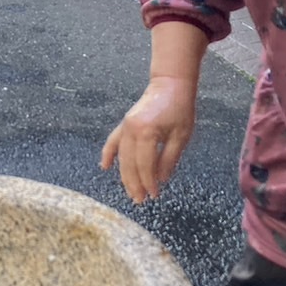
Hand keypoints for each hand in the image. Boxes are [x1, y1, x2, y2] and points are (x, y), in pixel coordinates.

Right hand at [100, 76, 196, 202]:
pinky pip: (113, 141)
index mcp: (146, 132)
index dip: (149, 182)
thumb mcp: (181, 135)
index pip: (145, 165)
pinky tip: (104, 167)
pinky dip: (108, 154)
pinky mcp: (124, 124)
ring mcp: (125, 126)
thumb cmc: (179, 107)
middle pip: (130, 164)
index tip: (154, 195)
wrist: (170, 84)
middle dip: (135, 184)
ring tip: (130, 192)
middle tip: (140, 200)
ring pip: (121, 157)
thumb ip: (169, 158)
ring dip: (124, 176)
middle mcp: (131, 130)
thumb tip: (161, 179)